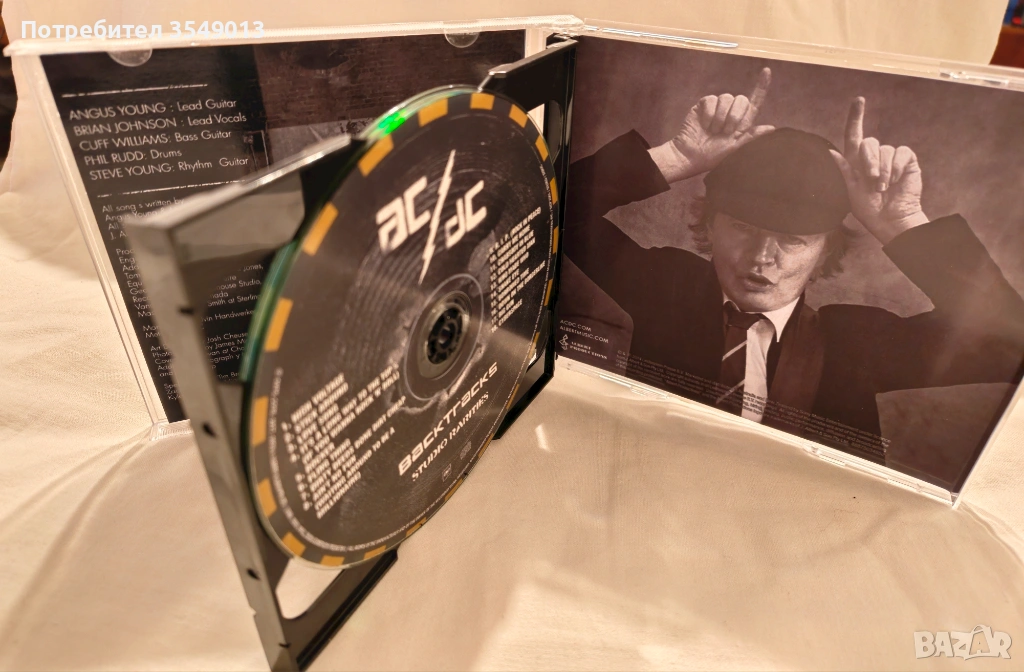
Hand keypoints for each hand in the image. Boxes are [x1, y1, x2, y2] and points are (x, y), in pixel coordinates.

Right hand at [649, 67, 774, 182]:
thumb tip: (772, 127)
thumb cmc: (712, 156)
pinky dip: (709, 113)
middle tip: (726, 131)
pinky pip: (712, 100)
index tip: (766, 70)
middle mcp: (731, 112)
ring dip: (721, 117)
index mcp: (742, 123)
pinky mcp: (704, 105)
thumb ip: (751, 136)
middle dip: (735, 116)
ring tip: (713, 130)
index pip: (755, 102)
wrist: (690, 155)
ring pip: (726, 98)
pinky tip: (705, 124)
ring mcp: (717, 107)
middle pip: (742, 99)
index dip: (761, 86)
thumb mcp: (735, 149)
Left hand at [829, 97, 927, 244]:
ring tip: (883, 187)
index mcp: (856, 162)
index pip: (854, 135)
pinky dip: (896, 168)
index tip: (859, 100)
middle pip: (868, 142)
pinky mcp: (906, 161)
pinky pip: (900, 153)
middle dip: (869, 162)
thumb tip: (832, 152)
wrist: (890, 220)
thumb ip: (844, 171)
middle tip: (873, 183)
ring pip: (885, 150)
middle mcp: (873, 157)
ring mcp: (891, 158)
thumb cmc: (869, 209)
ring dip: (883, 171)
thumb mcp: (851, 191)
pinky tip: (895, 181)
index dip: (855, 117)